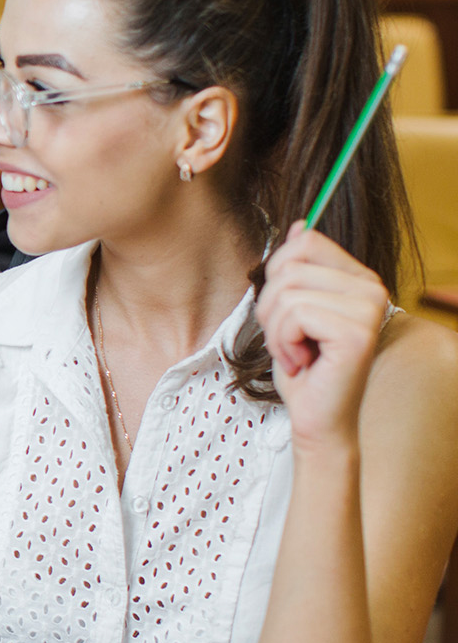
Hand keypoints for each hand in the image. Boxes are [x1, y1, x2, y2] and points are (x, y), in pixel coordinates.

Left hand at [258, 224, 389, 447]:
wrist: (317, 417)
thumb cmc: (302, 365)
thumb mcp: (290, 310)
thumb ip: (297, 269)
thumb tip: (300, 225)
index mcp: (358, 277)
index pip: (306, 240)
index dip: (277, 273)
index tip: (285, 311)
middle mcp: (372, 288)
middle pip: (289, 265)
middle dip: (270, 307)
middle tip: (288, 339)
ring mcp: (369, 308)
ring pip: (286, 291)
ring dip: (274, 329)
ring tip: (295, 352)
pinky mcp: (357, 332)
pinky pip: (294, 315)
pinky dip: (283, 342)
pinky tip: (302, 362)